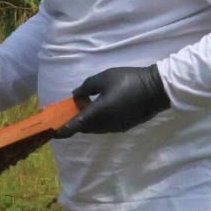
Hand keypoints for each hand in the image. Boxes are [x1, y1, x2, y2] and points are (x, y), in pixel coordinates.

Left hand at [53, 65, 169, 137]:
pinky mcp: (125, 126)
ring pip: (96, 128)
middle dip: (76, 122)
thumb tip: (76, 96)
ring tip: (85, 107)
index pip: (77, 125)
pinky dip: (99, 121)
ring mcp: (117, 127)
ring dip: (88, 121)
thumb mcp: (104, 78)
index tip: (53, 133)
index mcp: (100, 112)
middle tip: (70, 111)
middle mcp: (107, 124)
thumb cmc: (129, 80)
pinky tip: (100, 109)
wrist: (157, 88)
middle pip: (86, 127)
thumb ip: (87, 88)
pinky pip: (106, 127)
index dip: (64, 130)